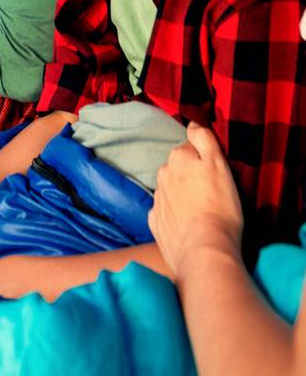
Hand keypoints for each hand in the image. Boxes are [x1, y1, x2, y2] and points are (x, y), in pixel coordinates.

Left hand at [148, 123, 243, 283]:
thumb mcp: (219, 165)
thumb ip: (203, 139)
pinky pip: (166, 212)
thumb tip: (192, 123)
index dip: (205, 160)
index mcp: (178, 158)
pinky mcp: (156, 223)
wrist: (205, 252)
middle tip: (212, 193)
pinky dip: (175, 215)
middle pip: (179, 169)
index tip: (215, 173)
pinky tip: (189, 225)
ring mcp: (157, 201)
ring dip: (182, 195)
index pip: (191, 148)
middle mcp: (163, 176)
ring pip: (171, 189)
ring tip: (202, 211)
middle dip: (191, 176)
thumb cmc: (219, 207)